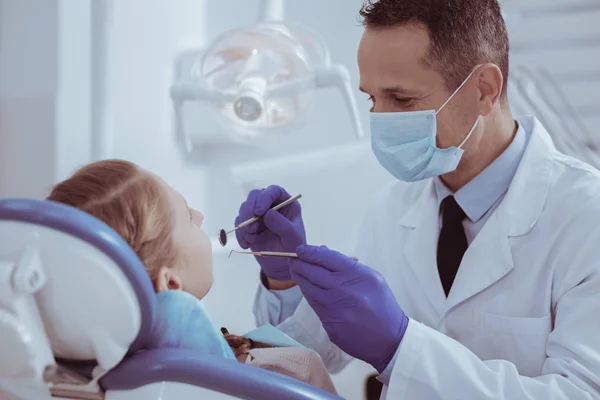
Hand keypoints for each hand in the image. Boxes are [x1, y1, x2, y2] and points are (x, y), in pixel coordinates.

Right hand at [235, 185, 305, 280]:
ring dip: (245, 224)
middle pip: (255, 195)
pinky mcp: (249, 223)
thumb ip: (283, 226)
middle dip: (249, 210)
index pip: (274, 191)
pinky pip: (239, 222)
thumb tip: (268, 213)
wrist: (282, 264)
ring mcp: (259, 213)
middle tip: (251, 229)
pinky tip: (246, 244)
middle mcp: (272, 204)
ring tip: (251, 239)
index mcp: (287, 203)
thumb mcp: (293, 239)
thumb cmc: (292, 249)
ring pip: (245, 208)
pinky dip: (240, 233)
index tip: (258, 212)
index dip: (264, 198)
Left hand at [289, 245, 408, 372]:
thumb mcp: (372, 278)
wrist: (390, 339)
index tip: (300, 250)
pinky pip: (314, 306)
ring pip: (308, 289)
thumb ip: (347, 265)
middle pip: (311, 272)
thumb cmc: (382, 305)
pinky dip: (309, 296)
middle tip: (293, 260)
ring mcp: (334, 309)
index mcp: (356, 275)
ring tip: (297, 272)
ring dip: (300, 279)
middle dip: (298, 264)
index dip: (309, 252)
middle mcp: (343, 290)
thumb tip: (322, 252)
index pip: (325, 257)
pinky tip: (309, 290)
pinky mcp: (329, 325)